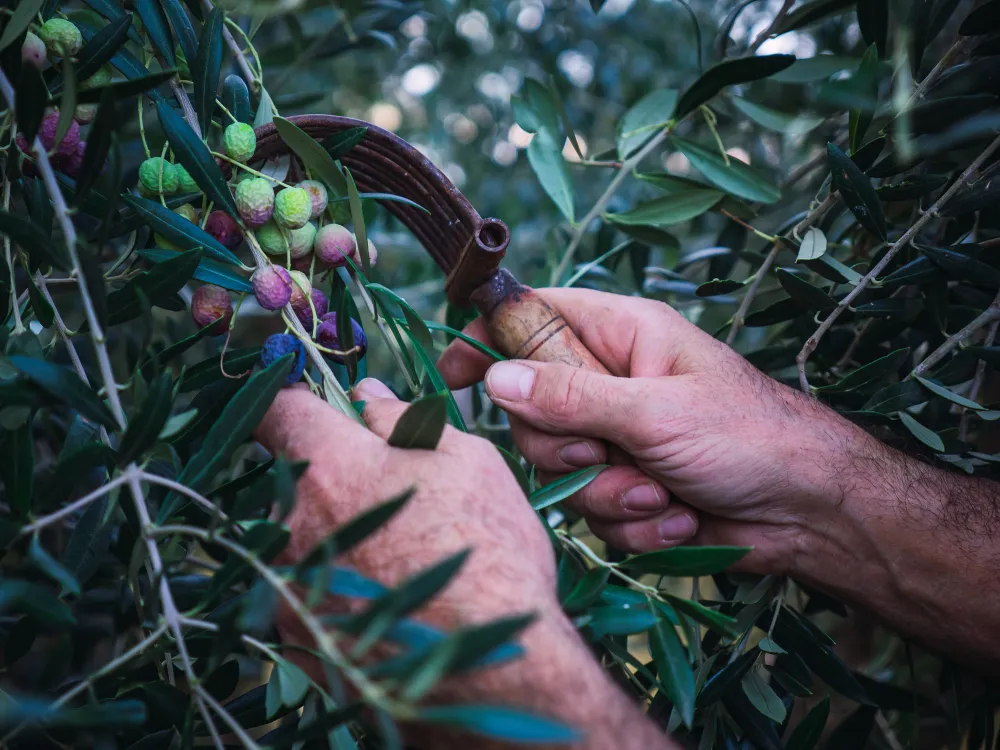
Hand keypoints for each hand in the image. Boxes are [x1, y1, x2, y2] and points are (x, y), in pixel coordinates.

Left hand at [254, 380, 556, 633]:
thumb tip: (367, 395)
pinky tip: (385, 595)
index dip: (296, 401)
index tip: (317, 406)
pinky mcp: (297, 637)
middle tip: (390, 494)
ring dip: (333, 532)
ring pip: (299, 536)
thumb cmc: (486, 553)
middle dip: (330, 475)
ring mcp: (288, 586)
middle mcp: (291, 523)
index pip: (277, 409)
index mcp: (329, 465)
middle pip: (292, 478)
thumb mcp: (466, 462)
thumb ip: (404, 420)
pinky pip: (306, 589)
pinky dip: (335, 583)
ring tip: (397, 555)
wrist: (488, 671)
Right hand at [439, 288, 873, 572]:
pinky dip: (635, 526)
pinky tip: (680, 519)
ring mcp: (617, 439)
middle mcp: (611, 384)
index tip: (454, 374)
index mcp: (621, 336)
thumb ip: (572, 397)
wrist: (810, 513)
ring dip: (610, 495)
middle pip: (531, 409)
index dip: (489, 339)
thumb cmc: (749, 437)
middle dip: (567, 449)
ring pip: (559, 471)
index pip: (534, 318)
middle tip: (607, 455)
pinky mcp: (627, 490)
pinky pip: (593, 512)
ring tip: (663, 495)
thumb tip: (496, 378)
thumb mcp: (657, 411)